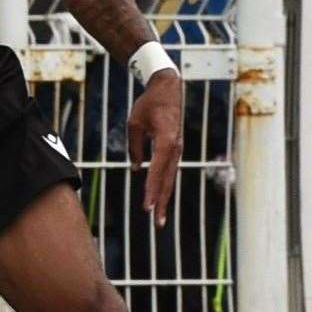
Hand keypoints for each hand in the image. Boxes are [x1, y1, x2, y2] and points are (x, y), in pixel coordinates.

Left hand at [127, 67, 183, 225]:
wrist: (168, 89)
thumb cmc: (149, 105)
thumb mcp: (134, 124)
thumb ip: (134, 147)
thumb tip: (136, 168)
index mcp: (165, 141)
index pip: (156, 170)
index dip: (150, 189)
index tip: (146, 206)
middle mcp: (175, 148)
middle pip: (167, 180)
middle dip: (160, 202)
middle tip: (156, 223)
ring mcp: (177, 149)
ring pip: (170, 178)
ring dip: (164, 197)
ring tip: (158, 217)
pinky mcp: (175, 149)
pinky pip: (169, 171)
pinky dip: (164, 185)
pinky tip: (158, 198)